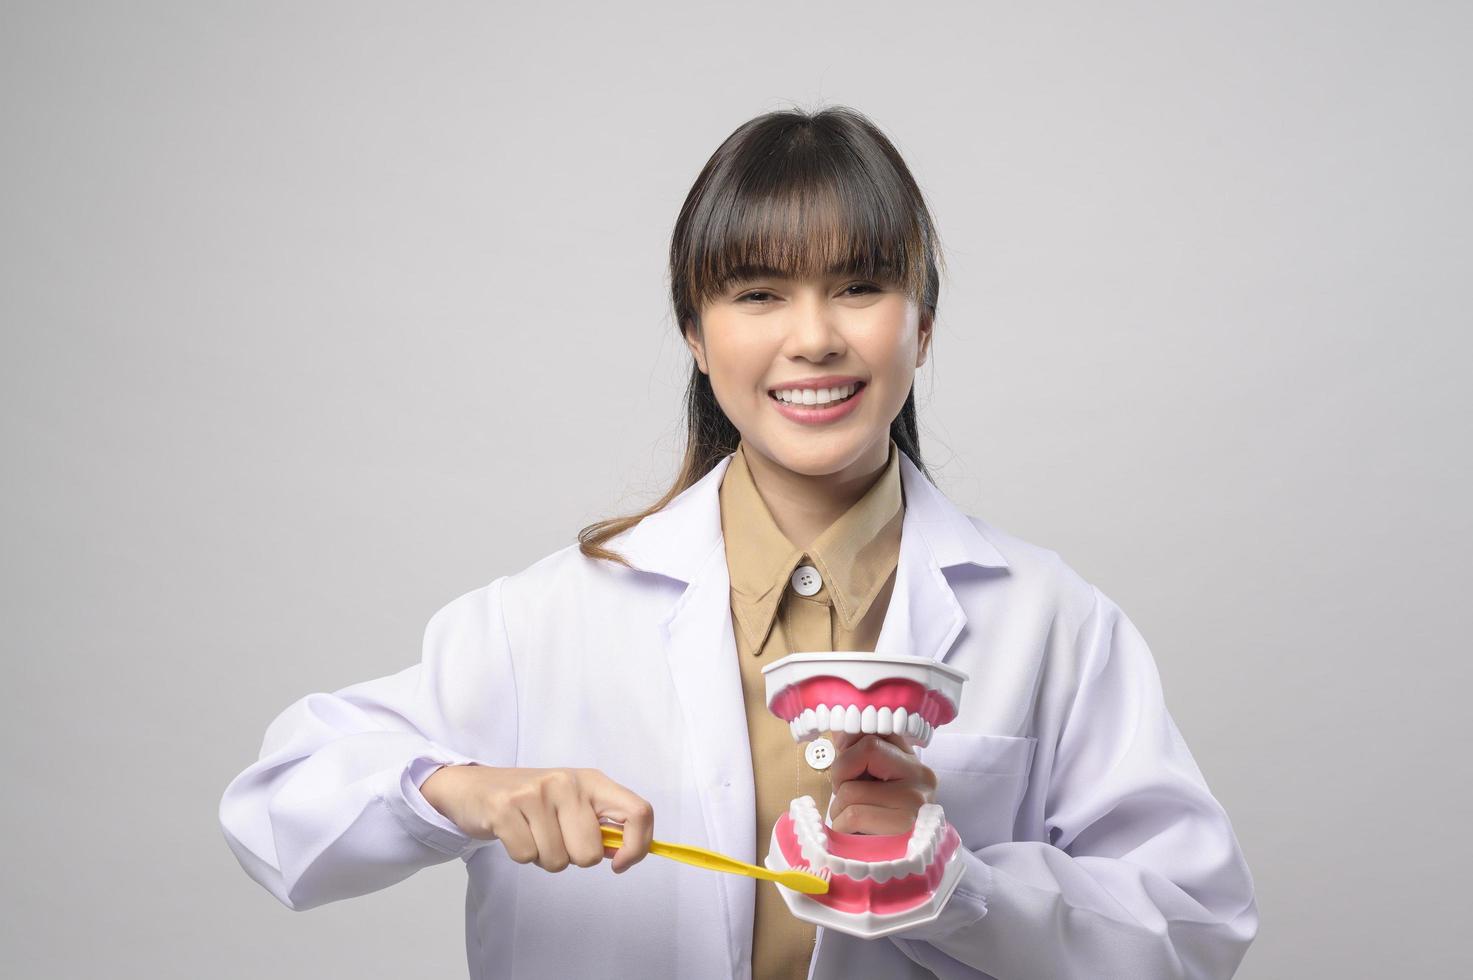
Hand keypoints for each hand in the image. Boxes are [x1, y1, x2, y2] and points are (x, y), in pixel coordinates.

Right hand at [419, 764, 653, 873]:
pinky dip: (521, 855)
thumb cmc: (533, 800)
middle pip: (591, 853)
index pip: (638, 812)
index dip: (637, 846)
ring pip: (557, 861)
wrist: (476, 786)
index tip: (620, 864)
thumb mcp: (573, 802)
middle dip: (573, 858)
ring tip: (532, 832)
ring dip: (544, 857)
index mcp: (592, 781)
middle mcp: (567, 782)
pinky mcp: (505, 808)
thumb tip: (624, 854)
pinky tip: (514, 832)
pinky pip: (526, 857)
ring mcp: (535, 793)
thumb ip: (601, 824)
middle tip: (555, 837)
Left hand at [827, 731, 937, 834]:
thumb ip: (859, 755)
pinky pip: (854, 815)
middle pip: (868, 748)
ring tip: (853, 821)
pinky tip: (855, 834)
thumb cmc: (878, 823)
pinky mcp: (904, 827)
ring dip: (839, 808)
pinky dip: (843, 826)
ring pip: (852, 788)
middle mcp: (922, 776)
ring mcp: (916, 801)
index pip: (877, 729)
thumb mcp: (873, 783)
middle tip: (845, 795)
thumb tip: (839, 730)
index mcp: (913, 760)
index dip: (850, 740)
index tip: (843, 761)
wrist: (900, 870)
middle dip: (842, 772)